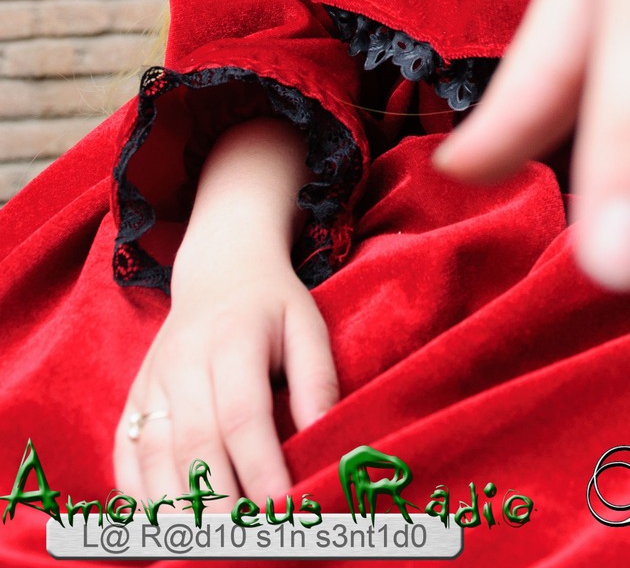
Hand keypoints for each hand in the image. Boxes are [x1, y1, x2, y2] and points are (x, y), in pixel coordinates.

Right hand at [113, 118, 338, 509]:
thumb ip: (318, 380)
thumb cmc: (272, 305)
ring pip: (153, 458)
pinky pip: (125, 459)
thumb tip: (324, 437)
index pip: (242, 413)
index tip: (280, 509)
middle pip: (194, 444)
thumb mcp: (307, 325)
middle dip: (217, 502)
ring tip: (203, 549)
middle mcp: (183, 361)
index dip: (259, 466)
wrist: (219, 269)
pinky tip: (164, 531)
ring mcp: (150, 382)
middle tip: (242, 545)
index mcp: (233, 338)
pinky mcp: (132, 401)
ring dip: (175, 511)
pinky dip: (140, 501)